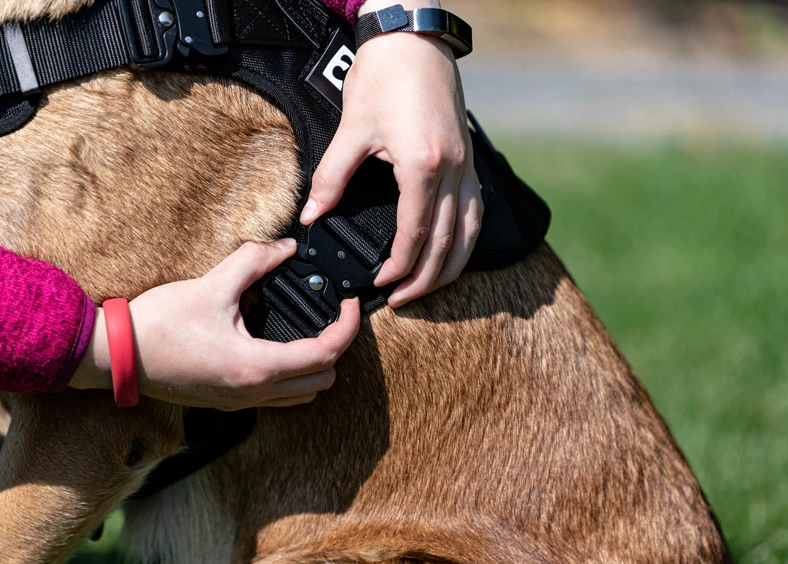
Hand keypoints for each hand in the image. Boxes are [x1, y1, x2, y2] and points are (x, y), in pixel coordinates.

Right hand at [70, 239, 360, 409]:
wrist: (115, 355)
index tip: (348, 303)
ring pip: (301, 395)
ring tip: (308, 329)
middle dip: (335, 348)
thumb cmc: (157, 325)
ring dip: (314, 366)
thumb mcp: (211, 285)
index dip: (347, 326)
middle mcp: (253, 392)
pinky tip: (275, 344)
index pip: (326, 353)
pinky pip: (276, 397)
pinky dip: (289, 375)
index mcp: (256, 366)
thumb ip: (253, 261)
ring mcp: (240, 401)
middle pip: (322, 380)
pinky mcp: (227, 400)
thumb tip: (284, 248)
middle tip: (330, 315)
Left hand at [299, 0, 481, 307]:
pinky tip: (452, 252)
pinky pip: (476, 211)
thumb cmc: (383, 77)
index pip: (415, 233)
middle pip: (447, 242)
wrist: (414, 38)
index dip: (399, 266)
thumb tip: (312, 215)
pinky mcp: (471, 160)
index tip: (381, 284)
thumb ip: (331, 179)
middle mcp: (453, 170)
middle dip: (424, 278)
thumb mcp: (351, 130)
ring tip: (427, 287)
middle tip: (402, 300)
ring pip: (469, 232)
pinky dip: (466, 239)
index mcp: (423, 166)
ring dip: (450, 266)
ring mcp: (467, 166)